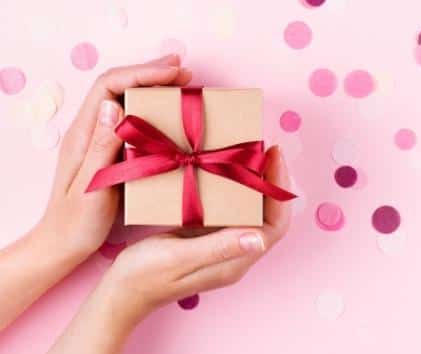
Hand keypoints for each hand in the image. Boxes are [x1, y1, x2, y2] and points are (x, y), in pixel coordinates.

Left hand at [0, 54, 191, 329]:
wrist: (63, 244)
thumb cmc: (76, 223)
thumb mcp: (91, 188)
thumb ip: (101, 147)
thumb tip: (114, 106)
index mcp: (83, 134)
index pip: (110, 86)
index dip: (143, 73)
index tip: (174, 74)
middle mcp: (91, 129)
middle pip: (118, 85)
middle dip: (151, 71)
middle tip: (183, 68)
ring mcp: (100, 138)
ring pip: (125, 98)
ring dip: (153, 85)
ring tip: (180, 79)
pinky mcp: (111, 149)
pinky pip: (132, 117)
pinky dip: (153, 105)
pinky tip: (168, 109)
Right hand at [48, 146, 290, 353]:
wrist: (121, 291)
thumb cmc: (146, 276)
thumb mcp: (180, 257)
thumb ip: (219, 248)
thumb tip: (261, 239)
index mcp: (235, 261)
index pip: (275, 226)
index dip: (279, 190)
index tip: (273, 156)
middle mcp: (236, 254)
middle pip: (270, 216)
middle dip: (273, 181)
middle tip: (266, 149)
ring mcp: (224, 246)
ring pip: (255, 212)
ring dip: (258, 183)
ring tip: (252, 153)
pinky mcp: (210, 239)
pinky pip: (235, 211)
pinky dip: (239, 189)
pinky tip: (229, 171)